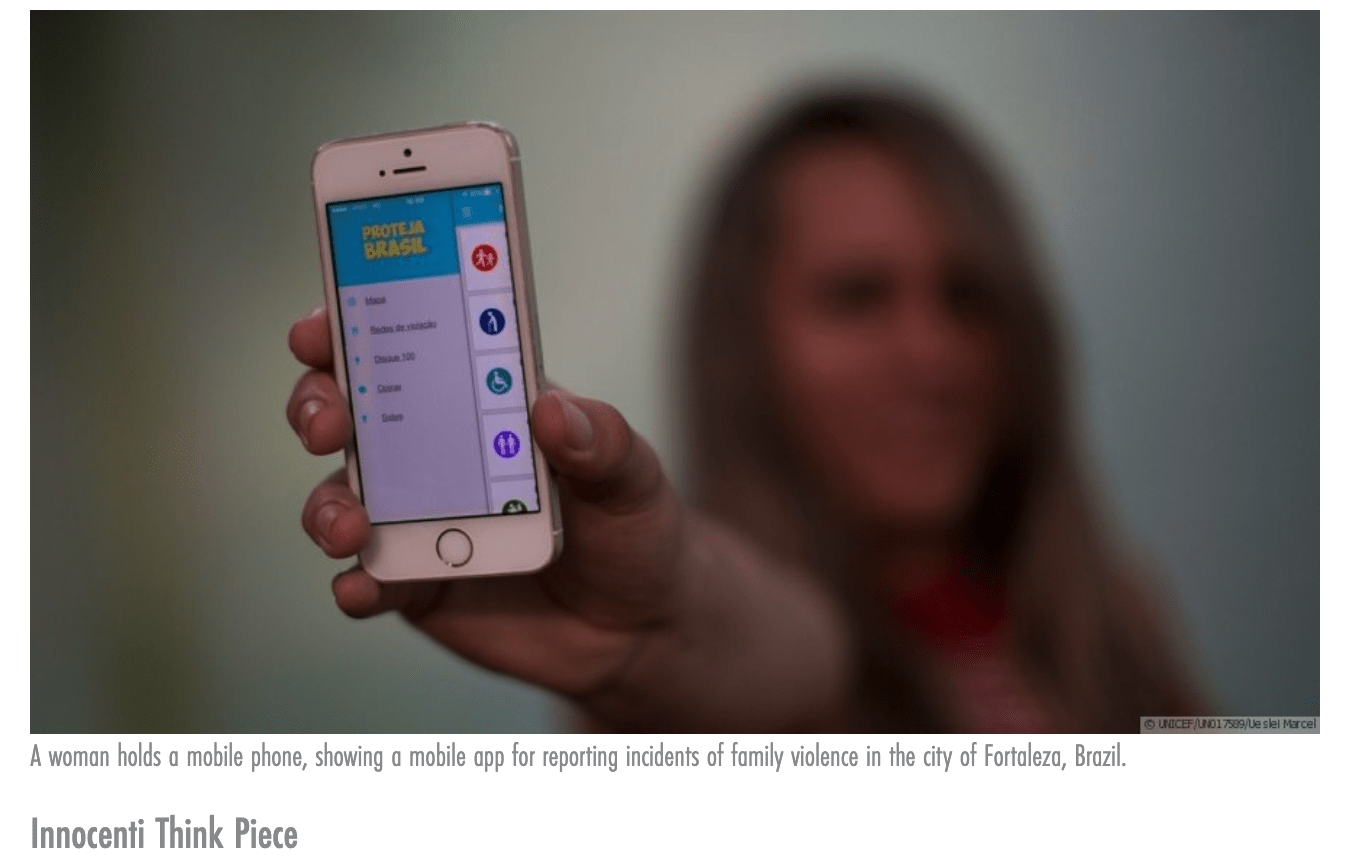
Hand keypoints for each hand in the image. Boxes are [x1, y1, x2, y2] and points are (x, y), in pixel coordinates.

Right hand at [286, 306, 692, 699]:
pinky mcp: (415, 586)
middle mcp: (432, 451)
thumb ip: (603, 442)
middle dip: (317, 405)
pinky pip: (367, 581)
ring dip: (326, 506)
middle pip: (347, 410)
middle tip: (330, 424)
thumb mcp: (633, 477)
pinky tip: (358, 589)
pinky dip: (352, 584)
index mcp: (478, 399)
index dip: (348, 325)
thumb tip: (550, 410)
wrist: (638, 628)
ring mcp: (416, 518)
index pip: (403, 342)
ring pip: (338, 498)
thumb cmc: (634, 530)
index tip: (318, 328)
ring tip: (349, 527)